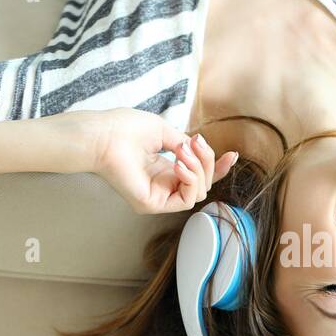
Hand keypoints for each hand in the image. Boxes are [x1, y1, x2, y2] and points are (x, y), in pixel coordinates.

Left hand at [82, 108, 237, 213]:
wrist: (102, 135)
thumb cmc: (124, 129)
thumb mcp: (164, 132)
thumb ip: (186, 145)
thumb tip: (200, 149)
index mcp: (164, 170)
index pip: (198, 176)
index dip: (217, 167)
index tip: (232, 154)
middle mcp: (162, 186)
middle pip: (203, 183)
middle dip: (207, 161)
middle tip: (194, 143)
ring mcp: (157, 197)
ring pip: (199, 192)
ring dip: (199, 168)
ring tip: (184, 151)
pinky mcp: (152, 205)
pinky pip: (187, 200)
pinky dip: (190, 180)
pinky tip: (179, 165)